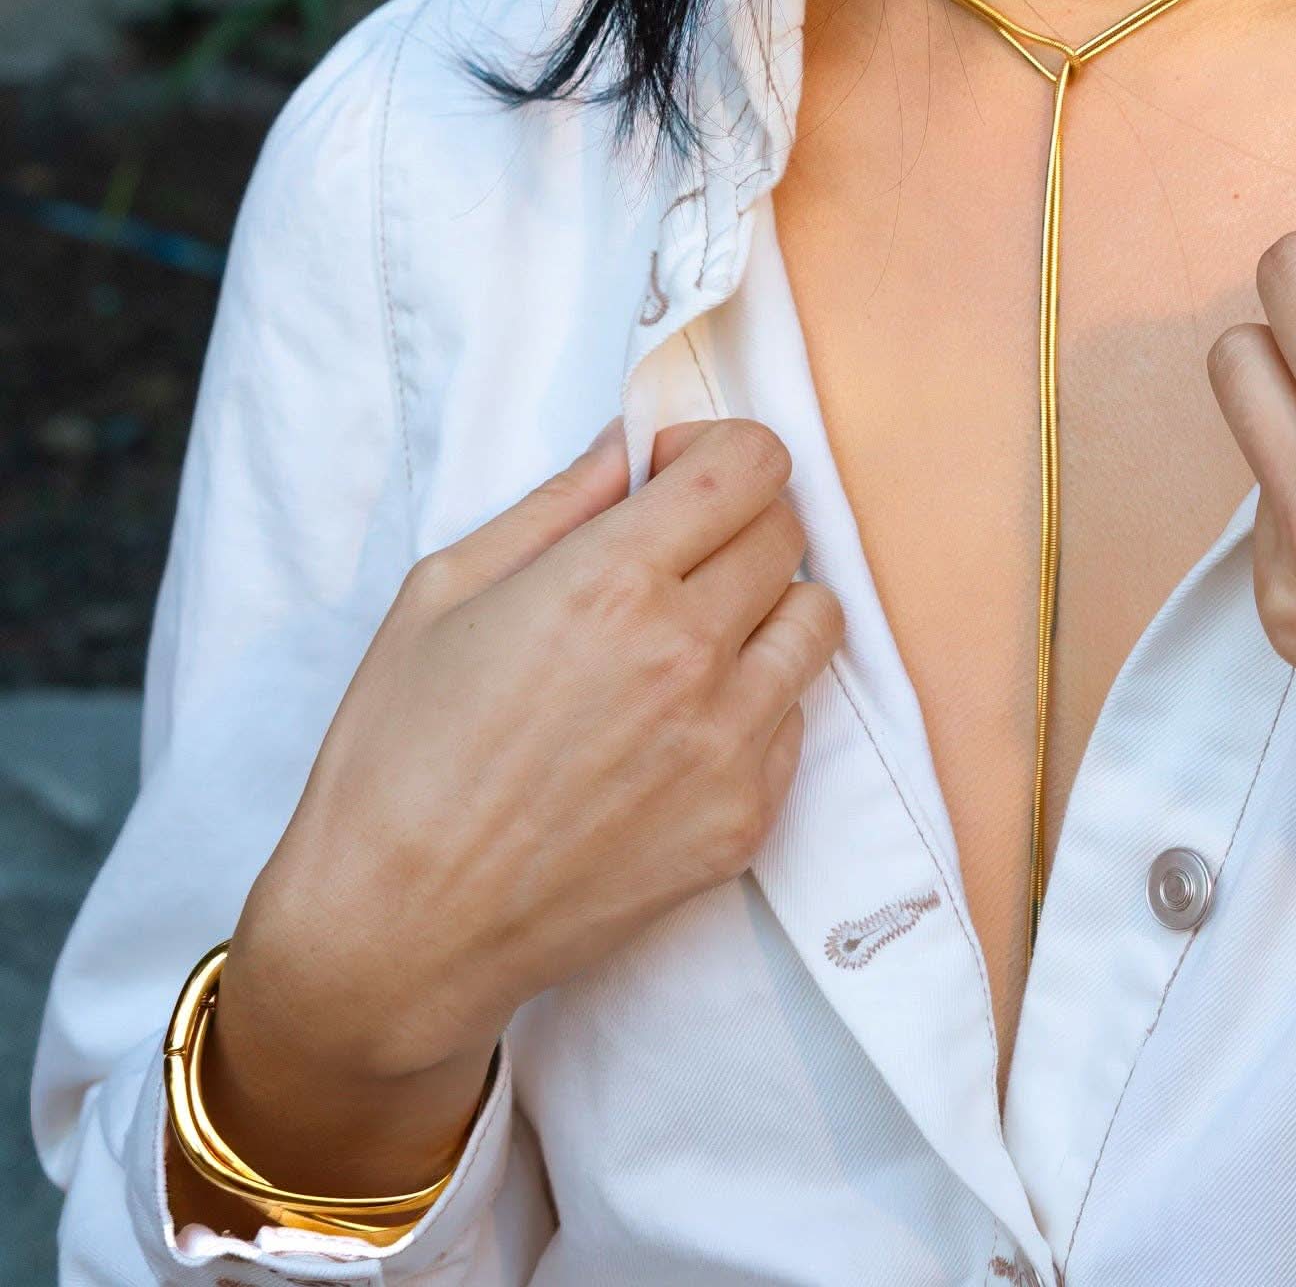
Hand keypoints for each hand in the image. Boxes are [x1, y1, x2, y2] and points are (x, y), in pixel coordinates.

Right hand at [200, 419, 842, 1205]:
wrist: (396, 931)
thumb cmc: (397, 754)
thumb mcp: (445, 590)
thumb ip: (557, 503)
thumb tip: (629, 447)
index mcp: (612, 580)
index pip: (751, 463)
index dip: (715, 451)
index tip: (669, 477)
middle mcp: (689, 654)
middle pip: (788, 531)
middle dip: (734, 521)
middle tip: (671, 554)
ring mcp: (728, 745)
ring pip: (817, 620)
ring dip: (766, 604)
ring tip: (693, 633)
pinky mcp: (744, 822)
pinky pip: (796, 719)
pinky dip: (756, 700)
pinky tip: (677, 723)